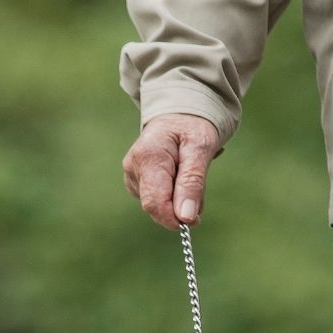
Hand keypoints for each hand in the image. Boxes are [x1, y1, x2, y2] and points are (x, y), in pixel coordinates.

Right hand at [122, 113, 221, 228]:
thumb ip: (192, 182)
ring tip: (189, 174)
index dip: (174, 218)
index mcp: (148, 157)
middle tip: (199, 189)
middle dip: (179, 207)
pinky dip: (172, 195)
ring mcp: (132, 175)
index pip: (155, 203)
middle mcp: (133, 167)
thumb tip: (185, 218)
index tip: (196, 219)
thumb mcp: (201, 148)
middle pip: (155, 206)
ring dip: (178, 200)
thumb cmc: (192, 125)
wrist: (180, 113)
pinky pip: (156, 199)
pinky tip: (178, 176)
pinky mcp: (135, 181)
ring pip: (157, 205)